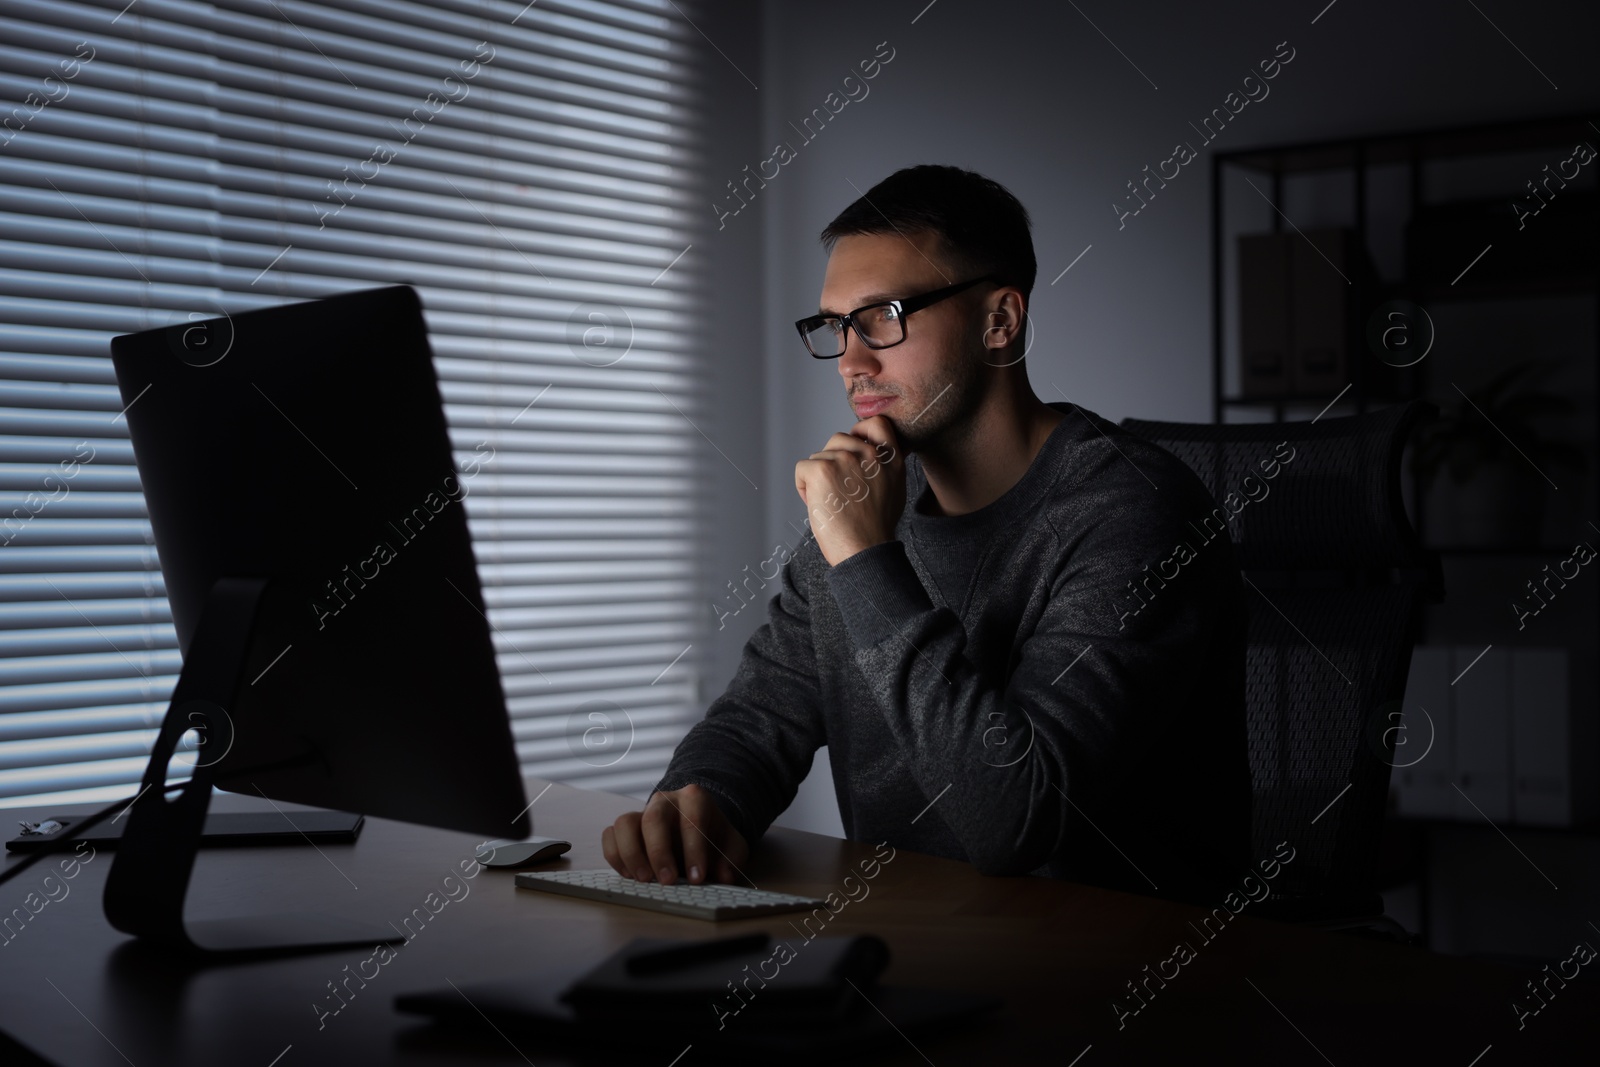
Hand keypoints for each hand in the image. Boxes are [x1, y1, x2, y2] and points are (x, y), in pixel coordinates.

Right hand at [600, 783, 749, 884]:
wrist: (697, 827)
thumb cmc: (713, 837)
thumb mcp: (732, 846)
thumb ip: (731, 859)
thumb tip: (724, 876)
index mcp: (694, 799)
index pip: (692, 819)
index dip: (694, 850)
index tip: (697, 878)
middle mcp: (664, 801)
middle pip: (653, 818)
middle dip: (658, 852)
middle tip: (666, 881)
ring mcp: (642, 812)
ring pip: (624, 823)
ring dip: (631, 854)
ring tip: (643, 879)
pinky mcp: (625, 828)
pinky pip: (610, 835)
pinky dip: (615, 856)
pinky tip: (629, 875)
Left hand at [794, 415, 905, 565]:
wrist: (865, 551)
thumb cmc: (875, 530)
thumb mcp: (895, 490)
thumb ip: (884, 468)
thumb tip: (870, 454)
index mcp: (890, 459)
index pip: (877, 423)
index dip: (859, 432)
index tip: (853, 451)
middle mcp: (869, 454)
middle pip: (838, 440)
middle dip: (832, 462)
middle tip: (838, 492)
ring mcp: (845, 460)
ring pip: (818, 457)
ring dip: (818, 478)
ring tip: (830, 503)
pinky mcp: (822, 470)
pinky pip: (802, 468)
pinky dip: (803, 486)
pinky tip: (817, 504)